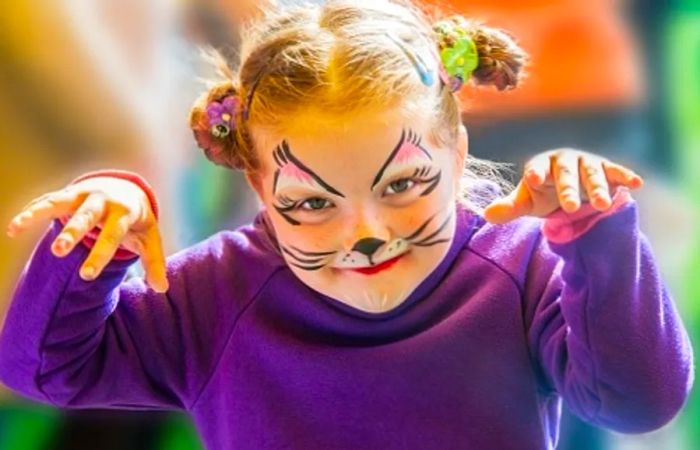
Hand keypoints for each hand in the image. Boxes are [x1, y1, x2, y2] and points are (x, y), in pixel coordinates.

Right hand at [6, 177, 168, 292]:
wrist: (127, 188)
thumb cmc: (137, 221)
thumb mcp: (150, 238)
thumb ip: (155, 263)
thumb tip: (161, 289)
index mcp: (124, 214)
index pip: (112, 236)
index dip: (100, 256)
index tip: (87, 276)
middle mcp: (102, 202)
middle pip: (86, 217)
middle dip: (72, 233)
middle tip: (58, 251)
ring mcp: (82, 195)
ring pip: (59, 202)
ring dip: (39, 214)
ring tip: (17, 228)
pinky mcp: (67, 195)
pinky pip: (46, 201)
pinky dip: (30, 212)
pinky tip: (12, 229)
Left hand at [484, 149, 643, 223]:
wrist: (566, 191)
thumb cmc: (542, 195)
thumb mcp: (527, 203)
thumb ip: (510, 208)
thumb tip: (487, 214)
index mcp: (541, 165)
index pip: (537, 168)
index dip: (535, 173)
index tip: (533, 180)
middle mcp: (565, 161)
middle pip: (566, 173)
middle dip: (568, 189)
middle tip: (569, 208)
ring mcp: (587, 163)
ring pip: (592, 174)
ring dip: (598, 188)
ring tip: (603, 205)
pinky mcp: (607, 170)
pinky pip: (616, 172)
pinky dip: (625, 176)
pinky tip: (637, 184)